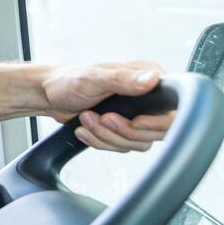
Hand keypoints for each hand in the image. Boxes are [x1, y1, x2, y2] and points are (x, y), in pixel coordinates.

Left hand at [41, 61, 174, 152]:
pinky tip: (85, 128)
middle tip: (102, 117)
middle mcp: (148, 97)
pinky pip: (122, 147)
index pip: (173, 109)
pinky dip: (100, 141)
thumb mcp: (95, 77)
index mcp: (149, 78)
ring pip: (137, 143)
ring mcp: (137, 115)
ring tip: (87, 118)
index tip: (133, 122)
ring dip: (107, 136)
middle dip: (123, 130)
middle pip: (156, 133)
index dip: (156, 122)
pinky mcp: (124, 129)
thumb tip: (152, 78)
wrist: (50, 95)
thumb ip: (123, 79)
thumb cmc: (69, 80)